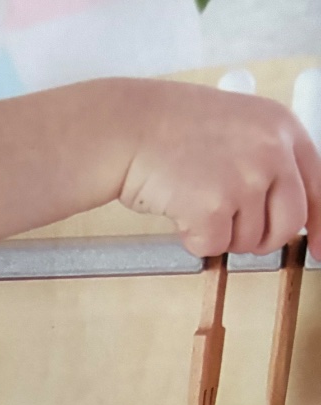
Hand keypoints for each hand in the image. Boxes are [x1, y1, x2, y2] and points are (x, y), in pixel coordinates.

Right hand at [118, 80, 320, 257]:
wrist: (131, 128)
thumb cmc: (174, 130)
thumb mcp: (239, 129)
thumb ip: (267, 161)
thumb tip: (283, 214)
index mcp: (282, 129)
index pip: (318, 186)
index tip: (319, 248)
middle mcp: (272, 152)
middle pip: (289, 224)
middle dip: (262, 238)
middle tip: (235, 232)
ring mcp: (245, 179)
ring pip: (249, 240)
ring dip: (221, 234)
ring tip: (195, 201)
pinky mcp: (214, 206)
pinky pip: (214, 246)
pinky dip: (194, 239)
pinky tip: (179, 209)